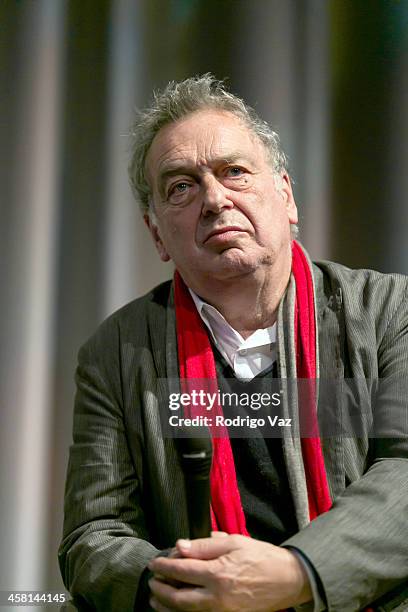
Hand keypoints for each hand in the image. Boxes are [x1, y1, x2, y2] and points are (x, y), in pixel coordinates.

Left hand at [148, 533, 311, 610]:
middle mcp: (217, 598)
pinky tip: (176, 609)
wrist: (288, 580)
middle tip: (152, 581)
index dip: (164, 567)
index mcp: (218, 574)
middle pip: (178, 599)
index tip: (155, 563)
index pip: (181, 571)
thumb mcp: (234, 542)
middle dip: (160, 591)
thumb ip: (205, 545)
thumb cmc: (262, 557)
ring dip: (167, 607)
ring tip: (156, 599)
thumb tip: (180, 546)